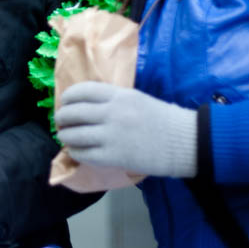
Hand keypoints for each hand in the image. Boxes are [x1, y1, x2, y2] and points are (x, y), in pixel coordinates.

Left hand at [55, 81, 196, 177]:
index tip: (65, 103)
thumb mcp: (135, 98)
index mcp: (118, 95)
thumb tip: (85, 105)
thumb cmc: (163, 119)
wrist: (186, 142)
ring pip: (74, 134)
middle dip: (62, 118)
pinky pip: (84, 154)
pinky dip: (76, 153)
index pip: (81, 91)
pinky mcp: (114, 157)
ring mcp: (112, 135)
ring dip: (65, 136)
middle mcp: (111, 112)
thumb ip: (111, 99)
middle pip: (72, 112)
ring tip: (66, 137)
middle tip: (61, 122)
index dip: (67, 97)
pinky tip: (77, 152)